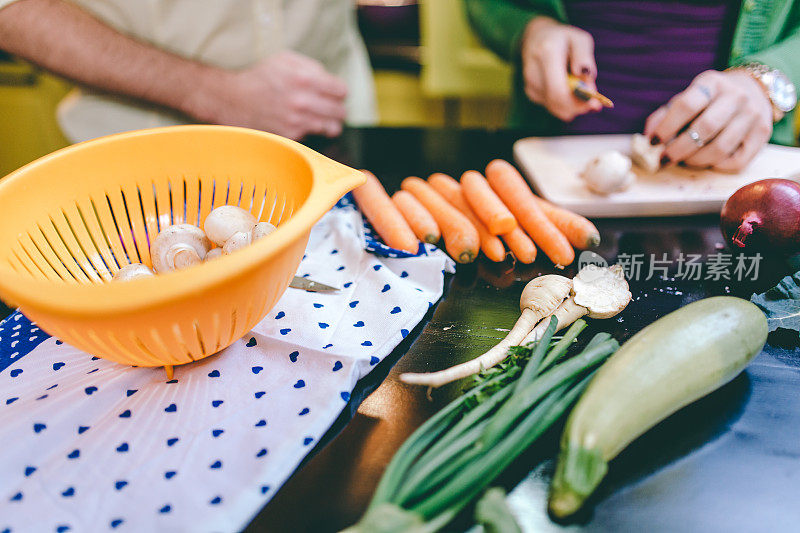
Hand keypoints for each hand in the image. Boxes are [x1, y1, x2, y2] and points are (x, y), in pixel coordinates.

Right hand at [195, 50, 347, 138]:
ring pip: (332, 128)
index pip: (342, 91)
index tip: (334, 93)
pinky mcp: (290, 135)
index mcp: (304, 79)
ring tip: (321, 117)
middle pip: (340, 112)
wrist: (233, 99)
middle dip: (337, 108)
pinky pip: (313, 135)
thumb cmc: (260, 77)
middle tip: (330, 107)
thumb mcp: (285, 60)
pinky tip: (301, 122)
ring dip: (329, 122)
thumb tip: (329, 80)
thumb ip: (311, 67)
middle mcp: (303, 102)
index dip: (339, 91)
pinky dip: (310, 129)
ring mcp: (297, 121)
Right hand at [520, 16, 601, 120]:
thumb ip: (585, 56)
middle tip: (594, 102)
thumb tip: (586, 75)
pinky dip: (565, 104)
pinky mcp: (531, 93)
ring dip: (573, 105)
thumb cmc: (563, 39)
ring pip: (556, 108)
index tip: (595, 104)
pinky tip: (569, 90)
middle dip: (578, 106)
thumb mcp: (579, 39)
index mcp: (547, 53)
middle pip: (557, 102)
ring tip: (583, 90)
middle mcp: (533, 71)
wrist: (535, 38)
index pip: (558, 90)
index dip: (577, 102)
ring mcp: (530, 84)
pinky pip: (553, 106)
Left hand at [645, 69, 772, 171]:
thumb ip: (664, 115)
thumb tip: (646, 138)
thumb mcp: (687, 98)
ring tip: (683, 161)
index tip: (652, 142)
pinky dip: (716, 166)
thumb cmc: (709, 100)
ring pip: (720, 149)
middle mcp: (736, 96)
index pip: (686, 105)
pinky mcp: (763, 134)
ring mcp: (753, 115)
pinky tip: (706, 160)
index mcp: (712, 83)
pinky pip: (736, 162)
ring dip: (695, 161)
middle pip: (704, 129)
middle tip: (664, 159)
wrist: (753, 90)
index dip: (666, 127)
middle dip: (679, 149)